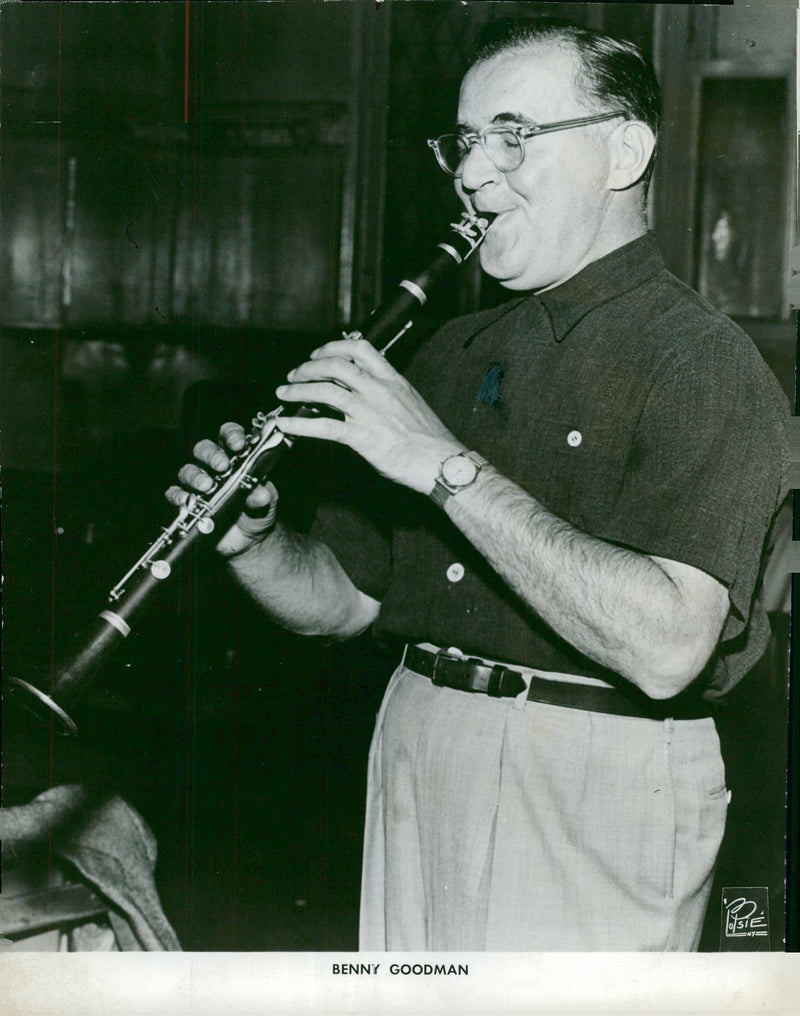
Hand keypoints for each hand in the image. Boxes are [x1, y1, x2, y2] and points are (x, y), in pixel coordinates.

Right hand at [165, 422, 277, 555]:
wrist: (249, 541)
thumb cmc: (258, 514)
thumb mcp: (266, 505)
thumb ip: (263, 498)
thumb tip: (260, 494)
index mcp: (235, 459)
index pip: (228, 437)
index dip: (231, 436)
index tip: (239, 445)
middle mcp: (214, 468)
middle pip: (204, 449)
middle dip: (211, 455)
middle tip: (222, 465)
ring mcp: (198, 485)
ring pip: (187, 470)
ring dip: (196, 476)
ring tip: (207, 486)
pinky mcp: (188, 504)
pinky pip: (175, 495)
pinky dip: (178, 496)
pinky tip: (187, 501)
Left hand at [275, 338, 464, 492]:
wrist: (443, 463)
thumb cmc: (431, 441)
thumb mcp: (411, 405)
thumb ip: (387, 396)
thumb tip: (364, 395)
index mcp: (393, 380)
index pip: (360, 348)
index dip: (333, 347)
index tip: (318, 354)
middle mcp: (379, 391)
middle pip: (335, 365)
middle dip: (308, 367)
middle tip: (294, 375)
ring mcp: (369, 412)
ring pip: (324, 391)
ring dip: (298, 390)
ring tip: (283, 394)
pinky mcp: (362, 437)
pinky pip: (323, 427)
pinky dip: (299, 424)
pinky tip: (285, 425)